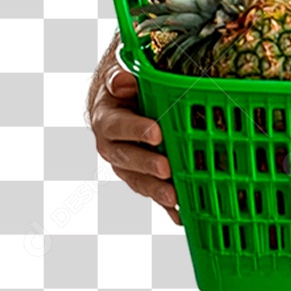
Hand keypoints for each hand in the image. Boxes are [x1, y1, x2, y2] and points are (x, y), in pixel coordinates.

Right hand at [90, 65, 181, 226]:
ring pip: (138, 180)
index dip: (135, 130)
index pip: (117, 126)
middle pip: (127, 159)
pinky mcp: (141, 176)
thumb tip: (124, 81)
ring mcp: (126, 165)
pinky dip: (166, 206)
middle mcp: (112, 146)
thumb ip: (119, 78)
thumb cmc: (125, 84)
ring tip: (175, 197)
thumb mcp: (120, 74)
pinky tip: (183, 215)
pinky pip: (152, 192)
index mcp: (107, 119)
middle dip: (147, 165)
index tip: (157, 133)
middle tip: (167, 169)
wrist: (121, 99)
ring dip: (156, 190)